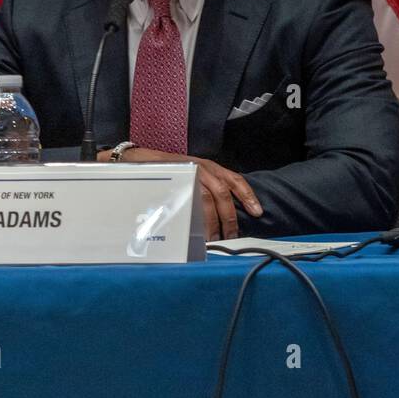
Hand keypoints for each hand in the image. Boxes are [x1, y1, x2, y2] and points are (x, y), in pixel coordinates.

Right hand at [113, 147, 262, 240]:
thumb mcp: (196, 174)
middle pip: (222, 193)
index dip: (248, 195)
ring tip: (215, 237)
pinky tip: (195, 230)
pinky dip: (193, 218)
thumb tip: (226, 213)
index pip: (235, 179)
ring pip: (205, 199)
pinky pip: (187, 201)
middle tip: (232, 235)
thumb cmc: (171, 170)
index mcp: (211, 167)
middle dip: (229, 216)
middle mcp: (202, 168)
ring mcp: (187, 174)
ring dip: (212, 221)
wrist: (141, 159)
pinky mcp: (173, 182)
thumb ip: (210, 188)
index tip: (257, 212)